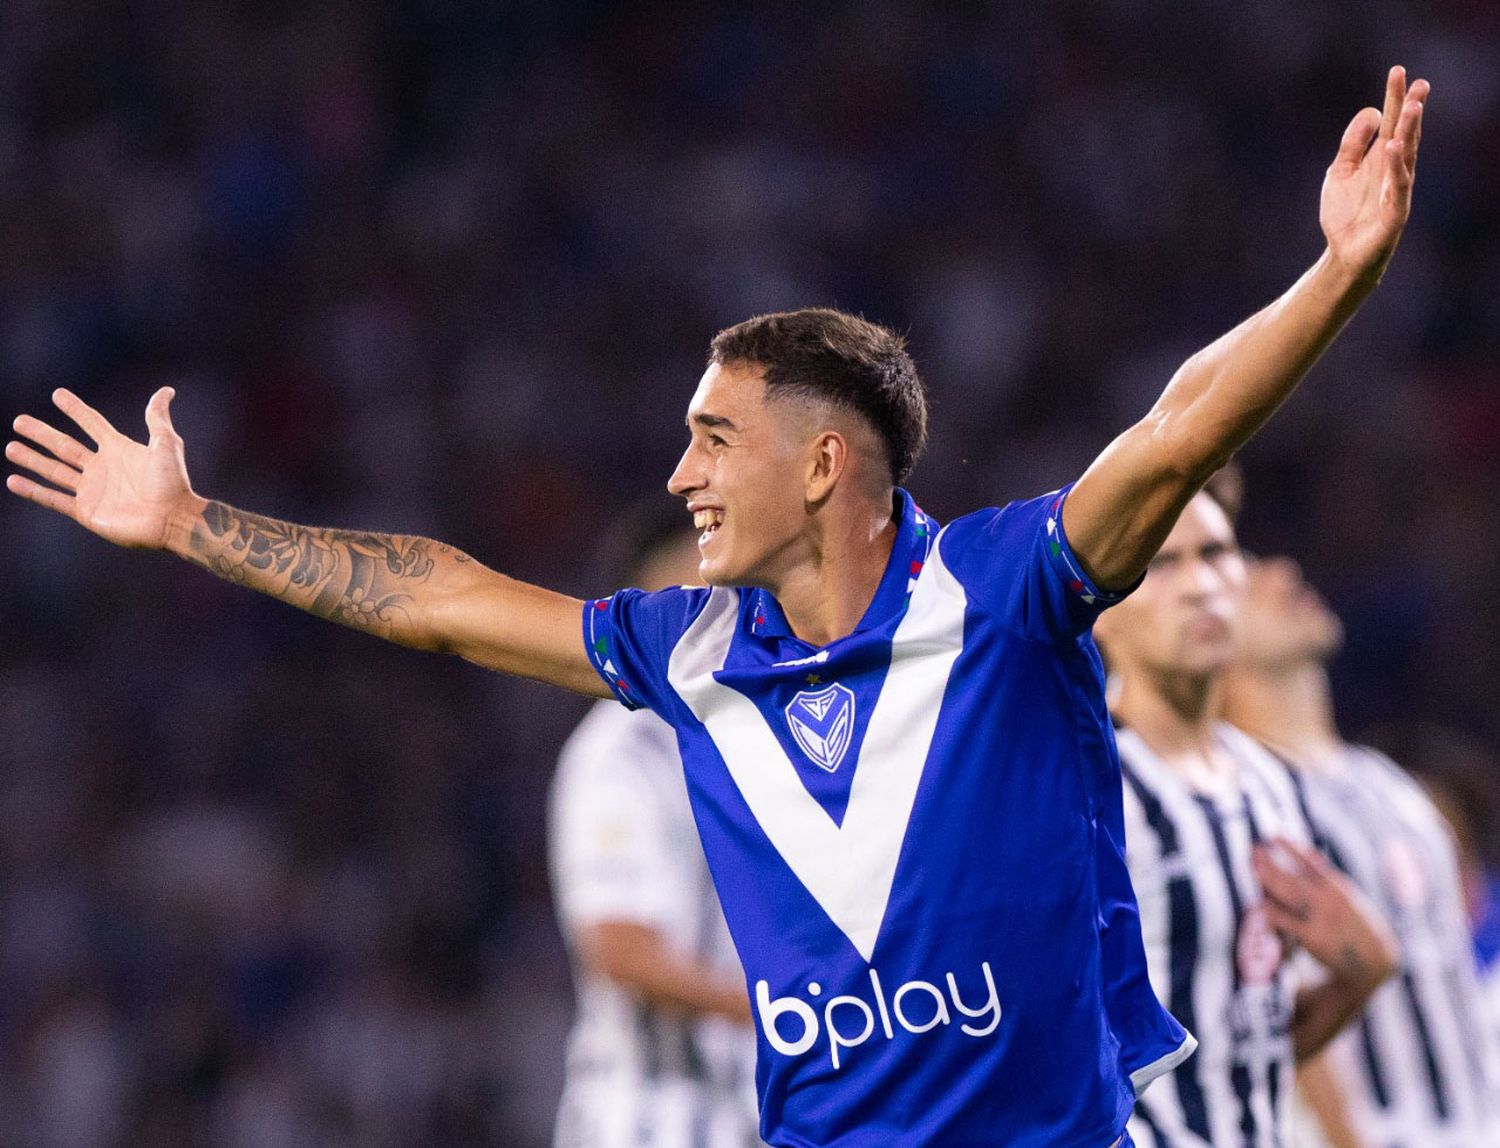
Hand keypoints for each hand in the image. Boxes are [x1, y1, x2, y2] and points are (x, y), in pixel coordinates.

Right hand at [6, 387, 197, 549]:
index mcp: (119, 450)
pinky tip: (14, 481)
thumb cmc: (172, 482)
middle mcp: (102, 468)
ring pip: (54, 470)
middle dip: (42, 434)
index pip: (92, 424)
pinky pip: (54, 499)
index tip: (58, 394)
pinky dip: (34, 491)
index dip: (76, 410)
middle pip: (65, 446)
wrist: (172, 519)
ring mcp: (92, 490)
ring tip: (11, 447)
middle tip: (19, 421)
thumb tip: (166, 390)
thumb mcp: (166, 443)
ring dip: (32, 459)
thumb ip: (158, 417)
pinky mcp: (86, 511)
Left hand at [1253, 837, 1397, 989]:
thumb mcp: (1350, 896)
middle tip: (1254, 849)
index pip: (1311, 863)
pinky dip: (1272, 911)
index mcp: (1338, 887)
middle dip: (1271, 863)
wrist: (1373, 958)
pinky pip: (1286, 921)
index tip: (1275, 836)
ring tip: (1254, 867)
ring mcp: (1319, 918)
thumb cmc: (1357, 923)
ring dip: (1268, 880)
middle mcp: (1328, 900)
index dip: (1292, 849)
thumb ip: (1328, 877)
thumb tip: (1310, 853)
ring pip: (1287, 895)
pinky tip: (1260, 902)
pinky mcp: (1312, 937)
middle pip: (1292, 877)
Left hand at [1321, 65, 1428, 283]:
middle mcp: (1393, 168)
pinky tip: (1393, 147)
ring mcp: (1396, 189)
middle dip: (1410, 108)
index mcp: (1380, 157)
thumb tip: (1371, 111)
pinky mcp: (1395, 211)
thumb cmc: (1345, 213)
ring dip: (1410, 131)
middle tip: (1419, 83)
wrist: (1344, 253)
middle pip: (1404, 133)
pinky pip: (1398, 185)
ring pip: (1406, 155)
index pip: (1390, 121)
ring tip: (1412, 107)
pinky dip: (1396, 166)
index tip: (1398, 71)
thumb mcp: (1340, 171)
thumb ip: (1352, 143)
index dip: (1394, 98)